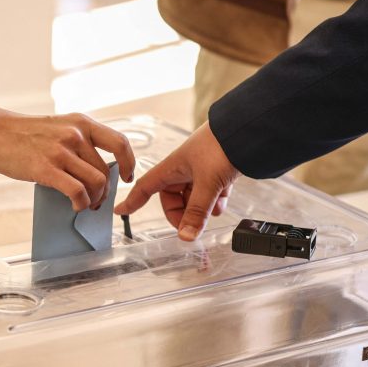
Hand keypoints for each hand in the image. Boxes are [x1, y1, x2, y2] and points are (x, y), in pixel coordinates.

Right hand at [0, 100, 135, 211]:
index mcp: (81, 123)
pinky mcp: (46, 168)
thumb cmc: (23, 133)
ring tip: (85, 205)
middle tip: (96, 201)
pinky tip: (75, 206)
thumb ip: (77, 143)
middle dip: (103, 191)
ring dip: (94, 200)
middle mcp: (75, 135)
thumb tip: (94, 173)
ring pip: (95, 183)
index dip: (128, 163)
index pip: (119, 143)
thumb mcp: (58, 127)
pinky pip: (77, 191)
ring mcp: (61, 151)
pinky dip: (81, 203)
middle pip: (104, 170)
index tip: (125, 176)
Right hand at [115, 122, 238, 240]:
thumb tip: (186, 236)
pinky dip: (217, 199)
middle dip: (185, 213)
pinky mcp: (216, 172)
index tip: (120, 211)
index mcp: (171, 168)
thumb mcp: (207, 183)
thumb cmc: (221, 146)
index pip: (145, 187)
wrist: (247, 130)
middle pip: (173, 201)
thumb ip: (197, 212)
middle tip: (194, 223)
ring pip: (194, 199)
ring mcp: (200, 172)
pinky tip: (224, 198)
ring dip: (204, 207)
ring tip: (216, 204)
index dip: (133, 201)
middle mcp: (183, 170)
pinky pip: (210, 194)